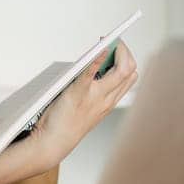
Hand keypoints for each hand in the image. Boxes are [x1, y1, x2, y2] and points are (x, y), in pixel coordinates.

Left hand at [25, 40, 138, 169]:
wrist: (52, 142)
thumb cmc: (64, 123)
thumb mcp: (86, 106)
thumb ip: (93, 88)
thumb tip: (93, 63)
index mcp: (109, 102)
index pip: (131, 77)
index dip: (128, 59)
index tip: (120, 48)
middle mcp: (107, 99)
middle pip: (130, 71)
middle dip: (126, 51)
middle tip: (114, 41)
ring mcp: (95, 98)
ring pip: (122, 71)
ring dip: (117, 51)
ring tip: (106, 41)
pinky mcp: (79, 94)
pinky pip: (92, 73)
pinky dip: (97, 58)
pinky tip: (98, 48)